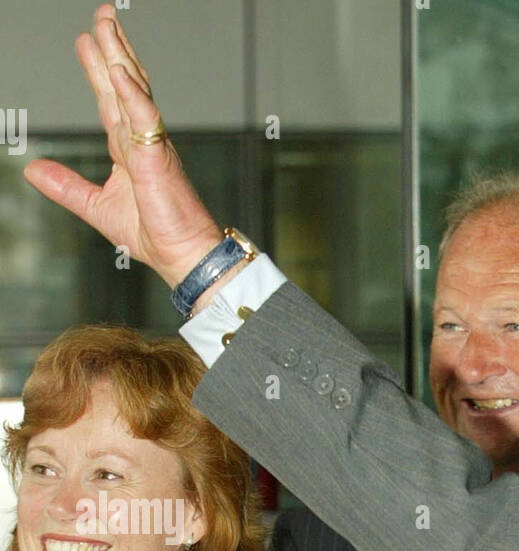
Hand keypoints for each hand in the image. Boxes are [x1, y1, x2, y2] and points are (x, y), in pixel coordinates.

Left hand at [23, 4, 221, 286]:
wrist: (183, 256)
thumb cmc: (154, 235)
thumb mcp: (96, 206)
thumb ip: (66, 186)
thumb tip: (33, 171)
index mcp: (129, 150)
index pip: (110, 101)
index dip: (98, 70)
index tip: (87, 42)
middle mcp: (142, 140)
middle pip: (124, 84)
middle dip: (112, 48)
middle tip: (102, 16)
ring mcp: (152, 144)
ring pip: (134, 91)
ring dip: (120, 56)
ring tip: (106, 25)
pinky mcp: (158, 156)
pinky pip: (144, 117)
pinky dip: (131, 93)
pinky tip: (119, 70)